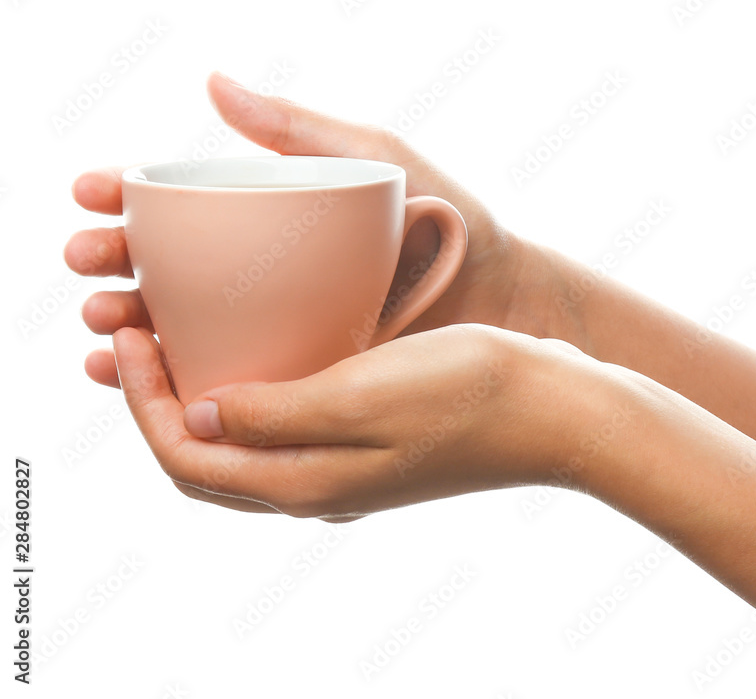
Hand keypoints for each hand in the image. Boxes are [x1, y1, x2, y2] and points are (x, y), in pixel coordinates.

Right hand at [65, 72, 576, 388]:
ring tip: (103, 327)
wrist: (500, 290)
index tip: (93, 193)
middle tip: (90, 261)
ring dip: (126, 328)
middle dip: (112, 265)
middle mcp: (259, 277)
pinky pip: (223, 384)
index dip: (124, 201)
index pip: (177, 210)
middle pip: (163, 271)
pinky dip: (174, 386)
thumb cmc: (446, 218)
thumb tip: (212, 84)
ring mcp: (274, 330)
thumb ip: (300, 127)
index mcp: (267, 222)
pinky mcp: (295, 379)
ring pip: (179, 332)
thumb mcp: (375, 160)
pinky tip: (138, 384)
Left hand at [111, 322, 631, 519]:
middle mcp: (318, 486)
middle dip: (159, 404)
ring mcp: (348, 469)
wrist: (558, 412)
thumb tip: (196, 417)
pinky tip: (261, 350)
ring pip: (243, 447)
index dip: (142, 402)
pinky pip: (287, 429)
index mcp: (305, 483)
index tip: (133, 334)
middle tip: (144, 334)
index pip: (187, 457)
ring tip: (186, 340)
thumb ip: (271, 414)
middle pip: (206, 460)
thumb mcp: (361, 394)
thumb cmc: (470, 394)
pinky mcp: (372, 444)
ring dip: (202, 400)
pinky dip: (253, 396)